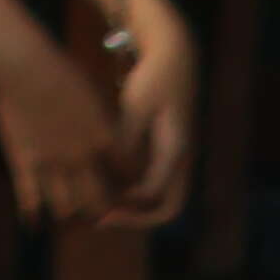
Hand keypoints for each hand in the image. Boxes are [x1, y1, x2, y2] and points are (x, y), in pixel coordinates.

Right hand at [0, 22, 132, 230]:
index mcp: (104, 139)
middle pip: (100, 199)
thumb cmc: (58, 68)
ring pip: (67, 206)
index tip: (127, 190)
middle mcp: (82, 157)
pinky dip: (31, 215)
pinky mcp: (24, 159)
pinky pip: (29, 196)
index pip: (128, 175)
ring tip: (69, 222)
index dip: (130, 186)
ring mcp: (52, 161)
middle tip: (101, 216)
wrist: (22, 62)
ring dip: (70, 217)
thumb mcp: (90, 94)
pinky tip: (32, 225)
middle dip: (103, 212)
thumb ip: (99, 120)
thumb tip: (105, 130)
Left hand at [107, 0, 198, 230]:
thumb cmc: (153, 78)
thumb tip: (113, 168)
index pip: (156, 197)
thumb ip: (126, 136)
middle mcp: (180, 162)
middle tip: (102, 221)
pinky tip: (102, 185)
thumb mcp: (137, 105)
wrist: (173, 58)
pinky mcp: (164, 151)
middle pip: (167, 208)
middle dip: (137, 219)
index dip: (130, 209)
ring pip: (161, 198)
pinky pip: (152, 182)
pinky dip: (133, 192)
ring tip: (98, 210)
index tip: (102, 211)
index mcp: (175, 153)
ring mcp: (175, 158)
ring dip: (134, 208)